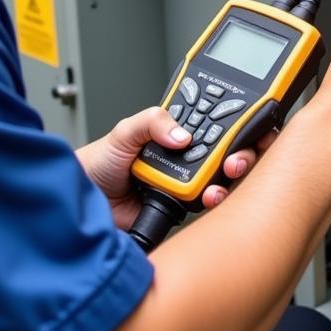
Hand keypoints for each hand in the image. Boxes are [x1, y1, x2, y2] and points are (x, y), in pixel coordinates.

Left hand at [75, 106, 270, 230]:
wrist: (83, 198)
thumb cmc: (100, 160)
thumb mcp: (125, 130)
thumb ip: (153, 121)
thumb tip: (181, 134)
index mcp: (177, 133)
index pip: (215, 123)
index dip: (237, 125)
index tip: (248, 128)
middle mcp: (186, 156)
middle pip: (227, 152)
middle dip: (242, 154)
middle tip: (234, 160)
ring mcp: (184, 182)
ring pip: (222, 179)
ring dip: (228, 180)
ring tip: (219, 180)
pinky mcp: (179, 208)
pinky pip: (203, 205)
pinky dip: (212, 201)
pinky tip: (207, 198)